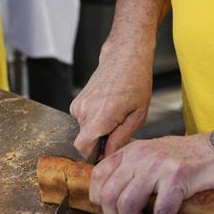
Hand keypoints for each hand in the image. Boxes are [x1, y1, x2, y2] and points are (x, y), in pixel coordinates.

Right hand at [70, 40, 153, 157]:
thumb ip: (121, 137)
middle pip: (84, 141)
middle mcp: (86, 110)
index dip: (92, 155)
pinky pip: (81, 121)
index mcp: (103, 115)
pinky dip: (92, 121)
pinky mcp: (75, 102)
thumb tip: (109, 154)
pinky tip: (105, 109)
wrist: (124, 57)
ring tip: (113, 117)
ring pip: (83, 131)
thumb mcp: (138, 115)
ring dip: (96, 131)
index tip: (104, 154)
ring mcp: (78, 105)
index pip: (83, 146)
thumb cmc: (136, 82)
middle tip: (116, 132)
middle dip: (98, 142)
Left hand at [89, 133, 213, 213]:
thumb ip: (131, 169)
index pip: (98, 175)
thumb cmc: (186, 158)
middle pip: (108, 195)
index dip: (99, 199)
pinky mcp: (178, 177)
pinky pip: (160, 210)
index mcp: (131, 152)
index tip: (111, 211)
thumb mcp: (151, 155)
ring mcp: (158, 166)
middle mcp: (140, 156)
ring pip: (127, 204)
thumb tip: (109, 196)